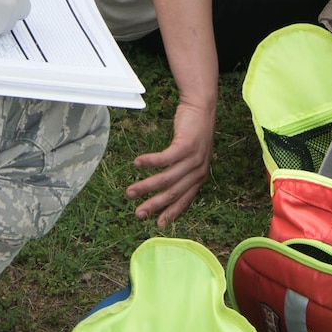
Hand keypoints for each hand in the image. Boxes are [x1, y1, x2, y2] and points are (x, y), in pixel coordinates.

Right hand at [127, 99, 215, 225]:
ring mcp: (193, 159)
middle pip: (173, 192)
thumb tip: (166, 187)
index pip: (185, 200)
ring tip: (130, 191)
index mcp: (200, 176)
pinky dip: (148, 162)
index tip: (157, 224)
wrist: (201, 107)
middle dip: (154, 205)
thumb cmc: (194, 131)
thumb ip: (183, 172)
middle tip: (138, 213)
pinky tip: (137, 163)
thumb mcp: (193, 156)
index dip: (171, 213)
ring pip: (166, 178)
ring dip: (145, 186)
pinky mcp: (185, 146)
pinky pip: (164, 159)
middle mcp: (198, 171)